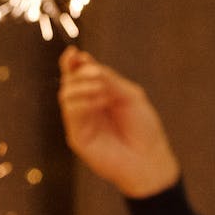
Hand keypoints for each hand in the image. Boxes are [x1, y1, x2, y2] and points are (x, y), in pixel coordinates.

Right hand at [57, 48, 181, 197]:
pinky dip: (83, 102)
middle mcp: (87, 106)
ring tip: (103, 91)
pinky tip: (100, 102)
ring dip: (82, 87)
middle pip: (69, 81)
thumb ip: (108, 79)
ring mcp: (81, 122)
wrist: (149, 160)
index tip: (75, 53)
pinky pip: (71, 113)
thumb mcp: (129, 96)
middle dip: (79, 73)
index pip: (78, 74)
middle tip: (97, 75)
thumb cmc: (144, 129)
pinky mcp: (77, 137)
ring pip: (65, 95)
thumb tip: (84, 61)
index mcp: (99, 94)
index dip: (72, 62)